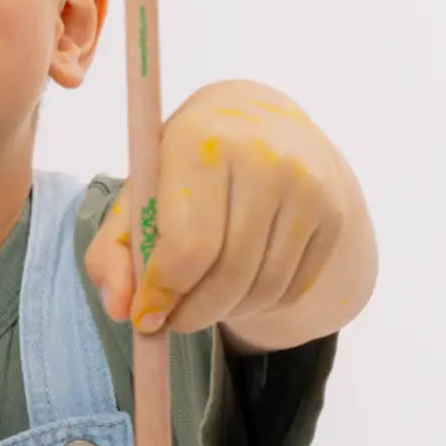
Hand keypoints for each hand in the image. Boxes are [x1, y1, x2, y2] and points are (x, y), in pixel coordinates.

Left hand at [83, 80, 348, 344]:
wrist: (260, 122)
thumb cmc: (186, 164)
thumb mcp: (139, 193)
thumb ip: (114, 252)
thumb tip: (120, 309)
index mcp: (202, 140)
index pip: (189, 244)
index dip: (164, 292)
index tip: (146, 316)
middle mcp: (263, 157)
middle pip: (228, 273)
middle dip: (193, 314)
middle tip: (172, 322)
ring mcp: (306, 185)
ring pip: (263, 288)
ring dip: (226, 312)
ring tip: (202, 301)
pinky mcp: (332, 213)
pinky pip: (292, 289)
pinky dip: (259, 304)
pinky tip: (238, 285)